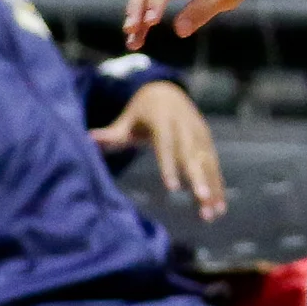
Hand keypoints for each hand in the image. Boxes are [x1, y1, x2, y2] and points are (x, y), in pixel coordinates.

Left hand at [90, 78, 224, 220]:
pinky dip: (218, 187)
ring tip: (213, 214)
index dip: (170, 165)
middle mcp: (185, 126)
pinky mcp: (207, 143)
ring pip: (208, 163)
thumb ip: (110, 134)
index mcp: (163, 119)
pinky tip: (219, 208)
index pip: (167, 144)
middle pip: (192, 155)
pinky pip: (214, 167)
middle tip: (203, 199)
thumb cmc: (141, 113)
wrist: (167, 91)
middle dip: (199, 178)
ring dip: (213, 188)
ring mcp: (199, 134)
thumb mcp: (125, 121)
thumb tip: (87, 139)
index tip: (172, 188)